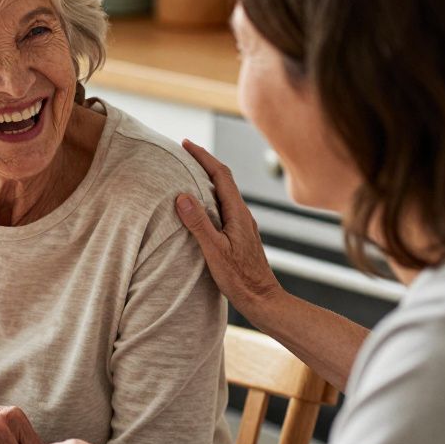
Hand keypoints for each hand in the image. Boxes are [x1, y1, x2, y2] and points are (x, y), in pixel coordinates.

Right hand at [174, 139, 283, 313]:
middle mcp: (242, 215)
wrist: (263, 299)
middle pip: (224, 179)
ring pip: (224, 193)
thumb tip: (182, 196)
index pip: (221, 175)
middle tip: (184, 153)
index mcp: (238, 214)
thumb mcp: (214, 251)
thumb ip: (198, 223)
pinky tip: (200, 205)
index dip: (203, 156)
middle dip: (204, 162)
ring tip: (188, 173)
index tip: (186, 144)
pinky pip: (223, 207)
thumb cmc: (240, 279)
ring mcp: (242, 225)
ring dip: (207, 179)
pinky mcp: (239, 235)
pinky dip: (209, 197)